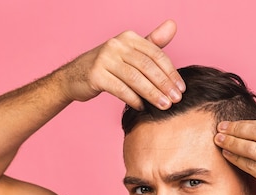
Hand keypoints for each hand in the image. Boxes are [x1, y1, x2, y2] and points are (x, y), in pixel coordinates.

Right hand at [59, 20, 184, 109]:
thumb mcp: (130, 52)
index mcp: (129, 38)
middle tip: (176, 100)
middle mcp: (116, 45)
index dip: (170, 72)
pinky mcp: (95, 75)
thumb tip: (173, 25)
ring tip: (164, 106)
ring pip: (135, 78)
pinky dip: (133, 99)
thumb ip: (152, 42)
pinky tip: (142, 107)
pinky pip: (120, 89)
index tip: (181, 89)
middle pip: (147, 66)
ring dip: (152, 94)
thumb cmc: (108, 66)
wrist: (74, 77)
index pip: (156, 54)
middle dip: (164, 84)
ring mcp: (104, 59)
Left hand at [214, 96, 255, 194]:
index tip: (236, 123)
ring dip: (231, 143)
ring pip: (250, 149)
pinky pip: (251, 167)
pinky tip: (228, 155)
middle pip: (255, 133)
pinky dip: (237, 160)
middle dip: (235, 129)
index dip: (249, 123)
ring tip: (218, 140)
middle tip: (220, 127)